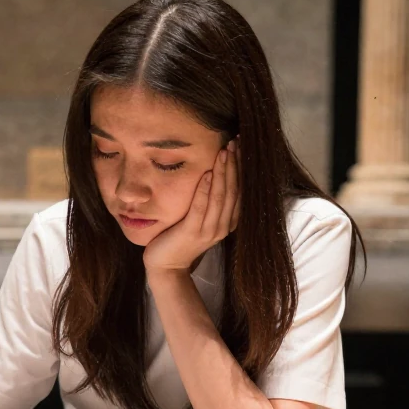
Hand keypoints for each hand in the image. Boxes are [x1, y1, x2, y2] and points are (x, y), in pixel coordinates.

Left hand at [143, 139, 239, 272]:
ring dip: (223, 173)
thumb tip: (213, 173)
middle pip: (234, 191)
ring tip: (224, 152)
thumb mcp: (200, 219)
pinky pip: (200, 208)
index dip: (241, 169)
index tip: (241, 147)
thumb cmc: (181, 239)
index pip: (240, 191)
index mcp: (228, 222)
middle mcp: (222, 226)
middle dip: (235, 165)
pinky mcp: (191, 232)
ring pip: (221, 197)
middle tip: (235, 142)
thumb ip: (210, 202)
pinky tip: (207, 173)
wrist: (166, 266)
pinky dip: (205, 190)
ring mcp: (208, 230)